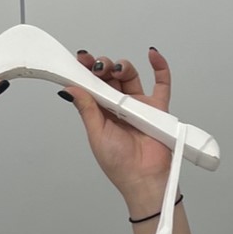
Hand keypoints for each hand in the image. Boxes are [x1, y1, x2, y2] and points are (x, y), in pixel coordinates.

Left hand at [62, 48, 173, 214]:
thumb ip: (86, 109)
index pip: (93, 86)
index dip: (87, 71)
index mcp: (102, 113)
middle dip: (104, 66)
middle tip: (100, 67)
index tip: (82, 59)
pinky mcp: (158, 109)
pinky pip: (162, 83)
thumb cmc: (119, 164)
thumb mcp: (97, 134)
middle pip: (111, 77)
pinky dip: (159, 67)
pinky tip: (151, 54)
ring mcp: (139, 106)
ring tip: (117, 69)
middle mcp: (119, 107)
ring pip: (131, 76)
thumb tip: (71, 88)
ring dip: (123, 66)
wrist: (143, 179)